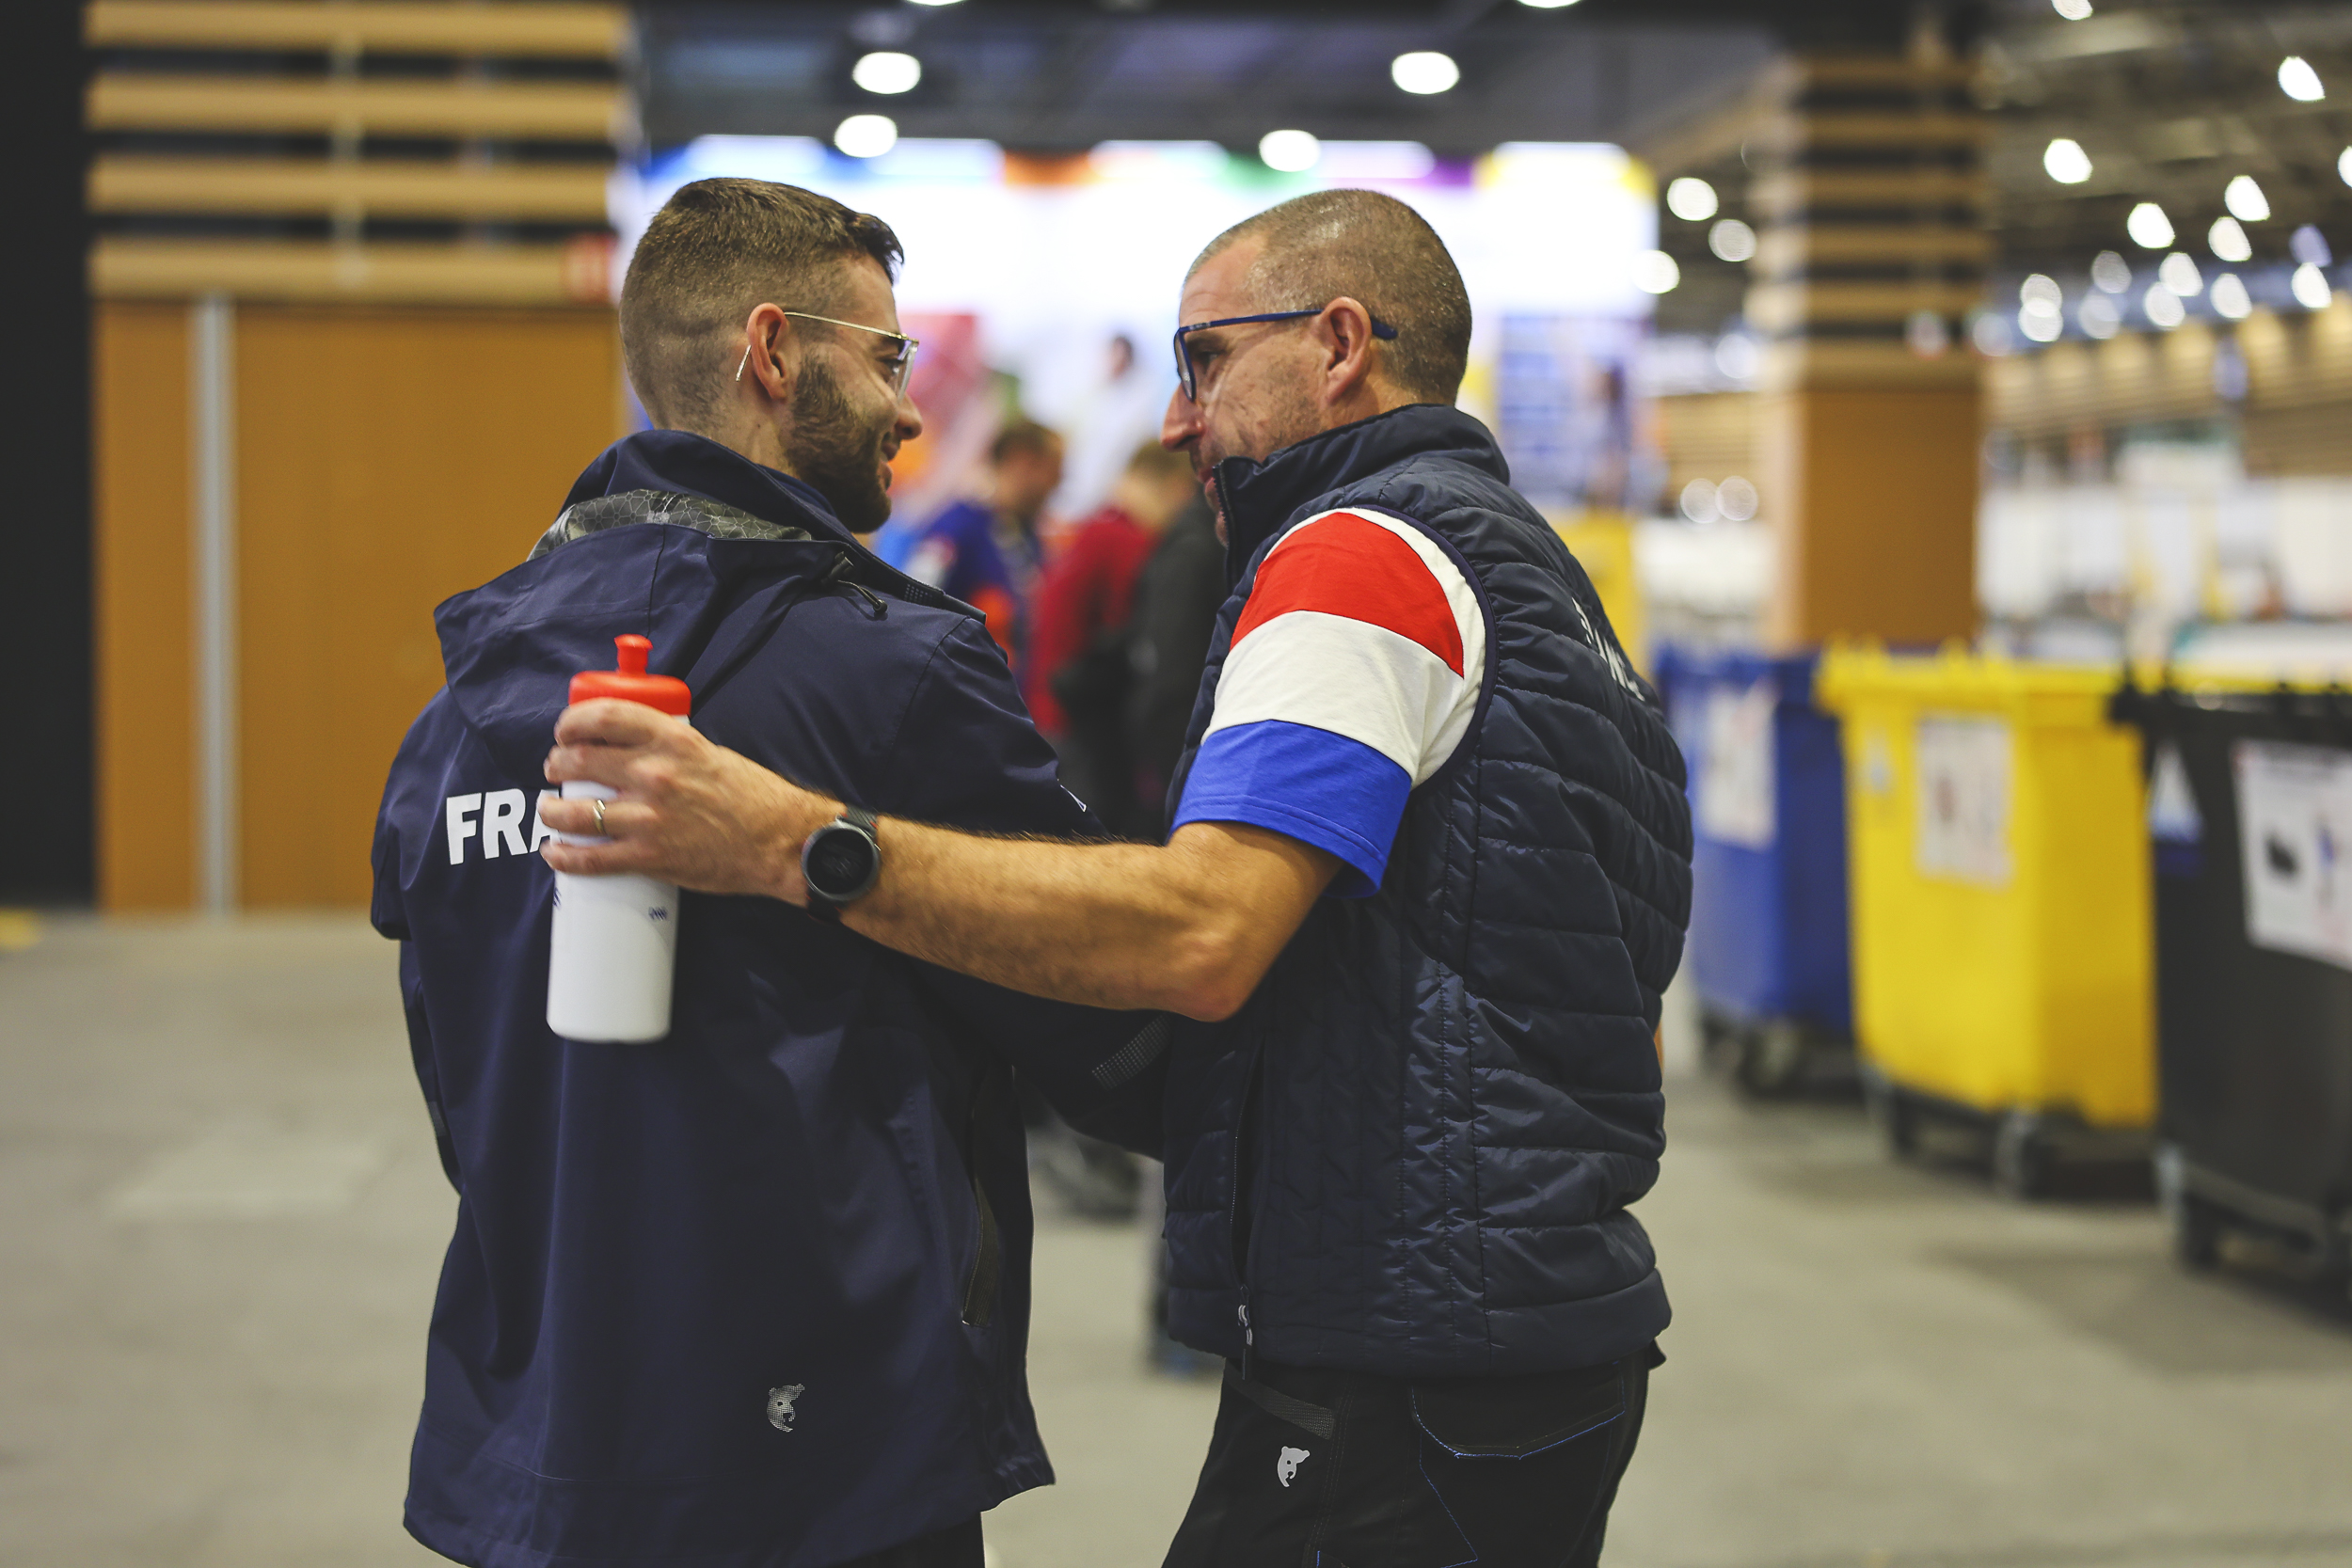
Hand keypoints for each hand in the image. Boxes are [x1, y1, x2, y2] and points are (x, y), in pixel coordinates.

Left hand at [538, 699, 834, 901]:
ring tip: (551, 811)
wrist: (781, 842)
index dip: (573, 721)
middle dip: (556, 765)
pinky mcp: (650, 856)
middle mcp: (656, 774)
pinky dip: (564, 856)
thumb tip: (634, 748)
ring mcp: (649, 817)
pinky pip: (590, 858)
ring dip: (551, 811)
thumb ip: (671, 748)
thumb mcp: (711, 753)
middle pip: (579, 760)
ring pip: (574, 812)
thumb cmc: (754, 799)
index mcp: (674, 741)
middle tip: (556, 770)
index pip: (605, 716)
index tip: (565, 730)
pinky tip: (555, 852)